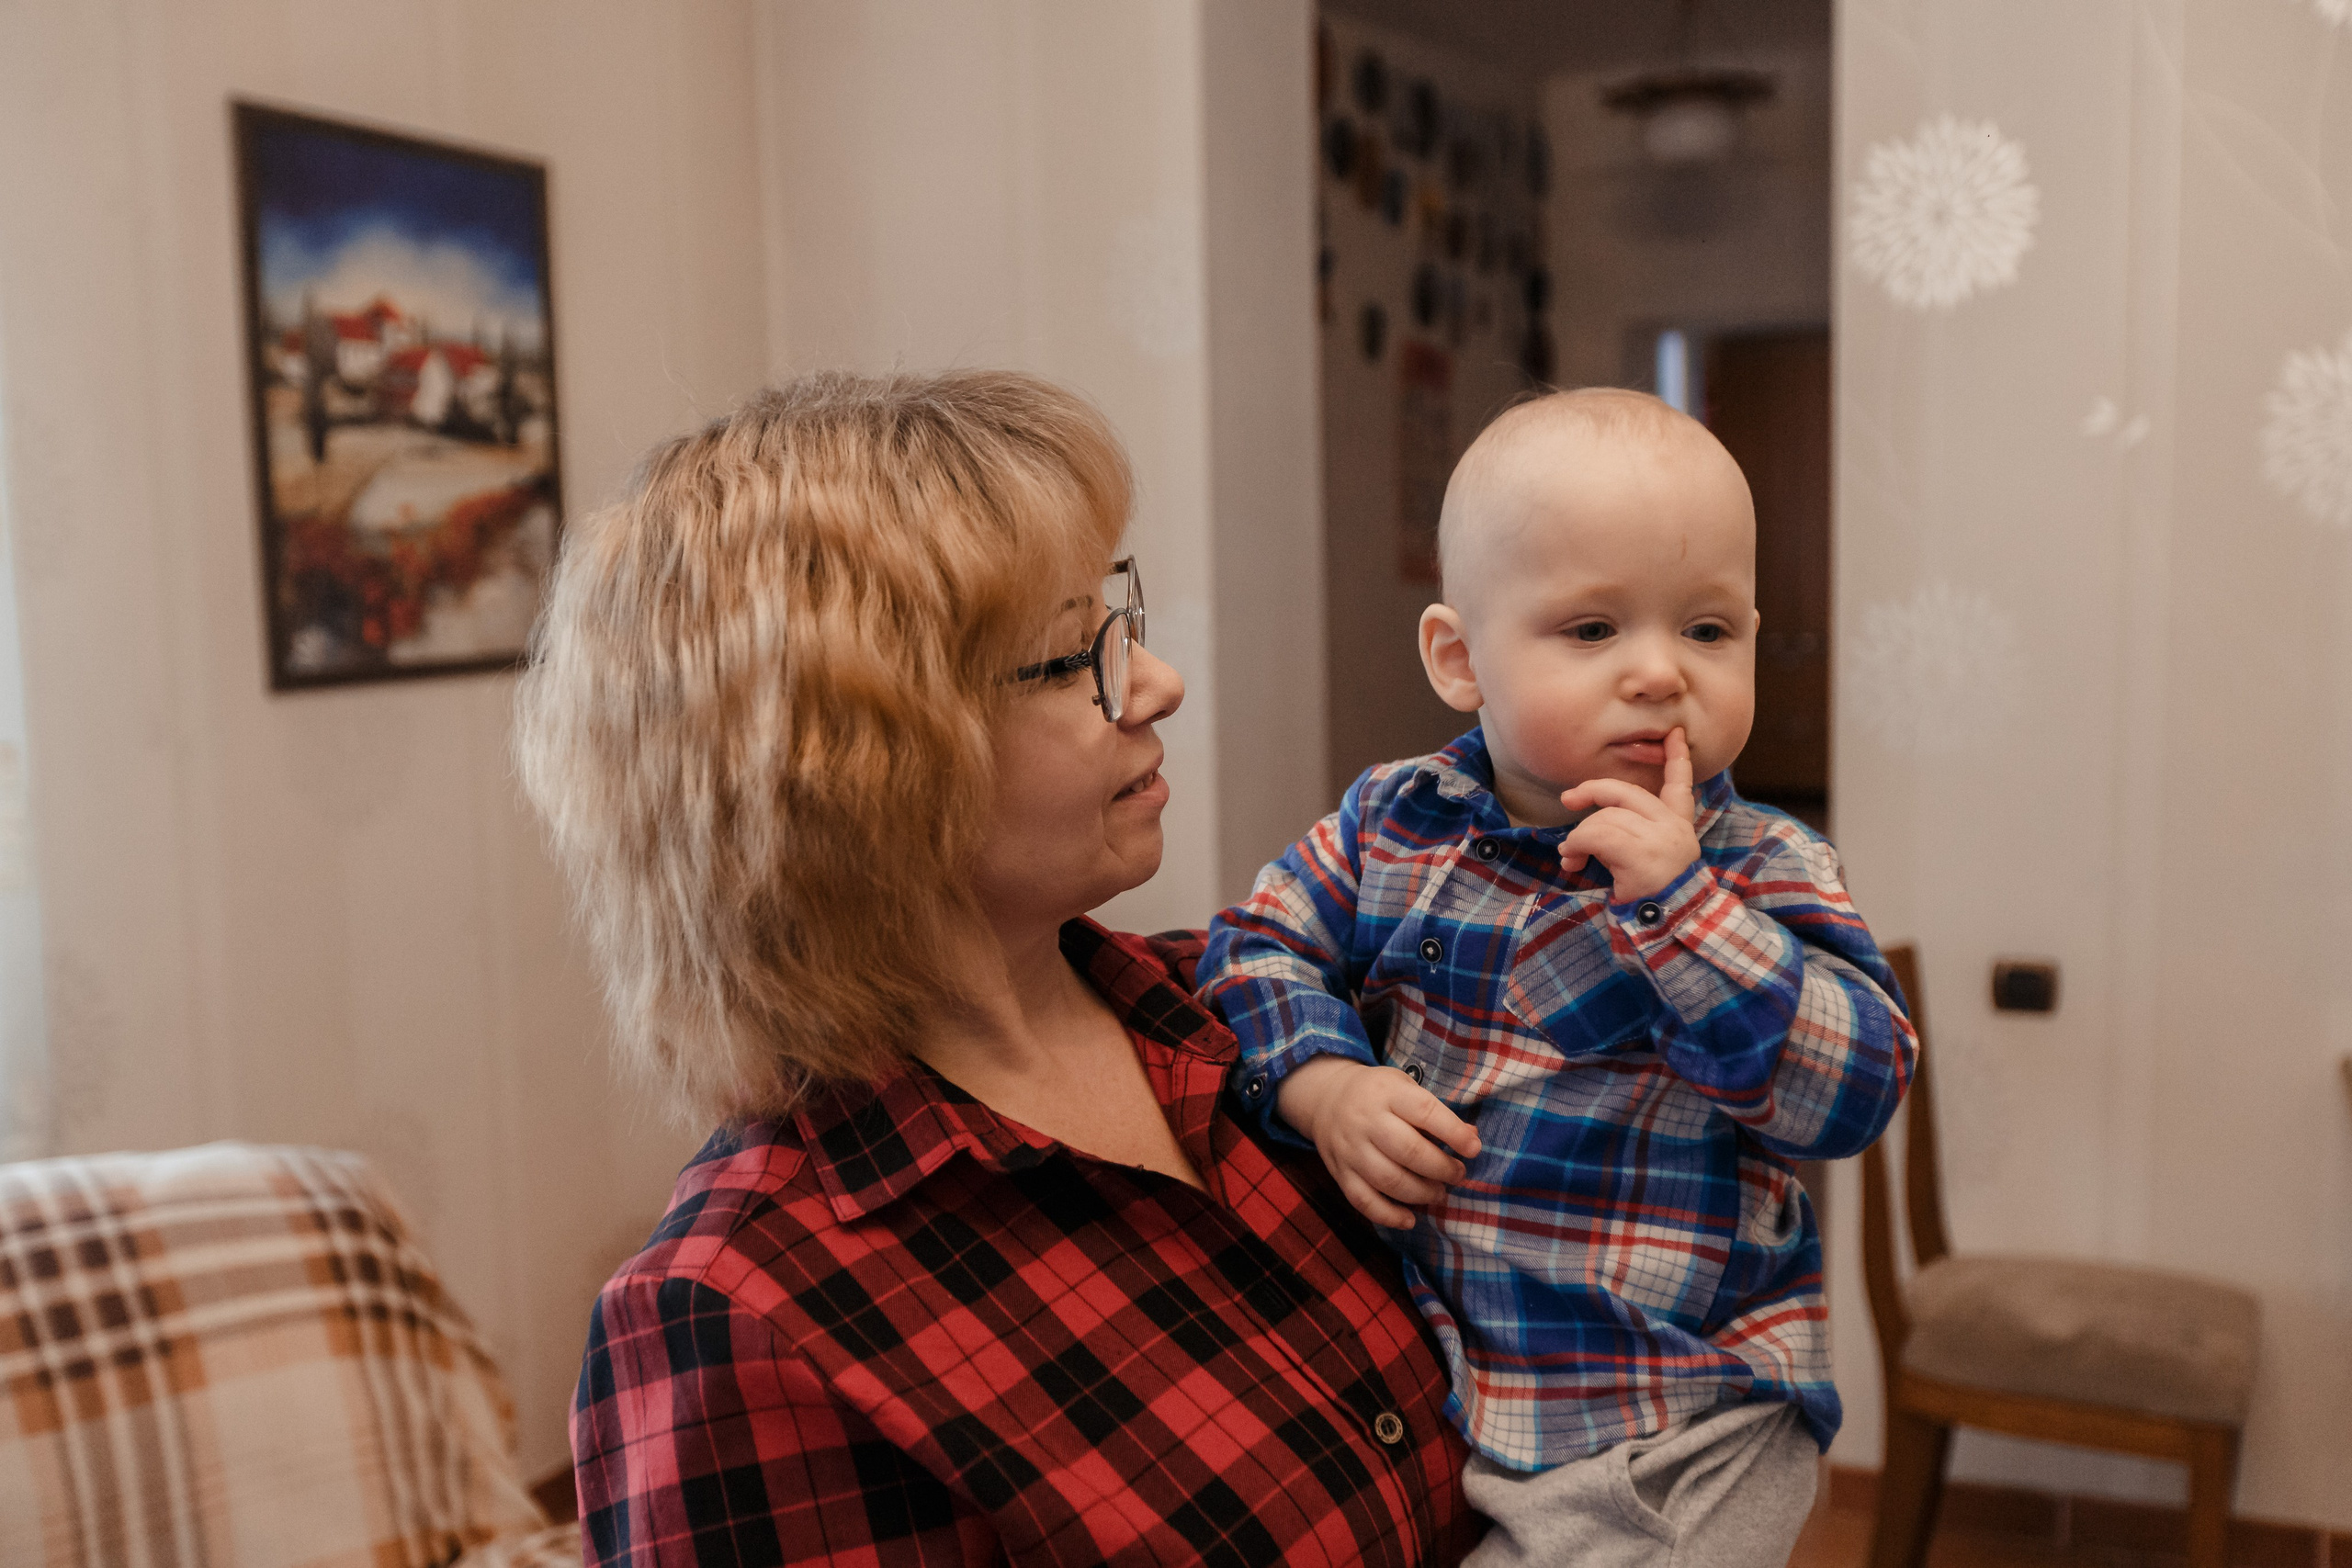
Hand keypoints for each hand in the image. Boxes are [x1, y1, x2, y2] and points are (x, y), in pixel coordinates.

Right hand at [1276, 1056, 1480, 1229]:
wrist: (1326, 1097)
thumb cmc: (1377, 1094)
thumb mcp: (1405, 1088)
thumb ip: (1436, 1112)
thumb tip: (1471, 1137)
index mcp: (1387, 1093)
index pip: (1425, 1112)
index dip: (1453, 1133)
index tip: (1474, 1149)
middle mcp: (1366, 1120)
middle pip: (1408, 1151)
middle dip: (1441, 1168)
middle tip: (1458, 1175)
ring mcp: (1350, 1149)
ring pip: (1388, 1180)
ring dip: (1421, 1193)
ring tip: (1439, 1193)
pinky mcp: (1339, 1173)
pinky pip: (1363, 1201)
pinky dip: (1389, 1215)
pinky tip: (1410, 1219)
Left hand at [1558, 726, 1701, 903]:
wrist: (1670, 929)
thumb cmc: (1652, 898)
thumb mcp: (1646, 860)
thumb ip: (1630, 834)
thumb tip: (1588, 821)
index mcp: (1679, 827)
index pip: (1680, 785)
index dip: (1677, 757)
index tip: (1674, 733)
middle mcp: (1673, 828)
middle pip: (1625, 792)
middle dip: (1592, 791)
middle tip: (1568, 799)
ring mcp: (1659, 838)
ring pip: (1605, 817)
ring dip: (1579, 837)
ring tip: (1573, 859)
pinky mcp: (1641, 853)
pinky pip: (1596, 834)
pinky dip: (1577, 846)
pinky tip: (1575, 863)